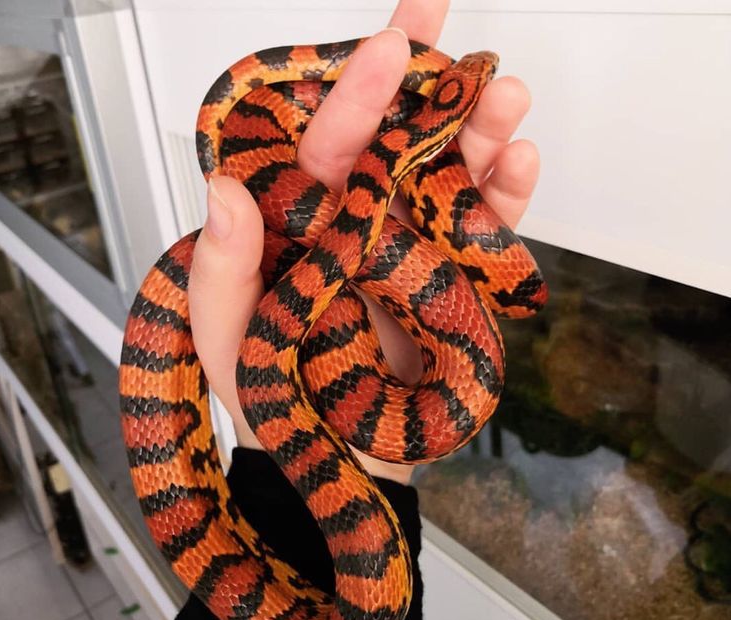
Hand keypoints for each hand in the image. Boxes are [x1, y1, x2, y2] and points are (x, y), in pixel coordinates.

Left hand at [188, 0, 539, 482]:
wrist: (335, 453)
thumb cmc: (274, 396)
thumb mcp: (230, 339)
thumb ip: (224, 269)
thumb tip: (226, 192)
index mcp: (303, 225)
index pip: (326, 147)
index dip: (355, 94)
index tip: (388, 47)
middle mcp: (359, 224)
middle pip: (396, 144)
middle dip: (426, 87)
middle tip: (454, 41)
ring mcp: (409, 250)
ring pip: (449, 178)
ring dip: (479, 137)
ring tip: (507, 102)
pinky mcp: (451, 282)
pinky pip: (481, 234)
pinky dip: (506, 200)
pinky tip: (521, 164)